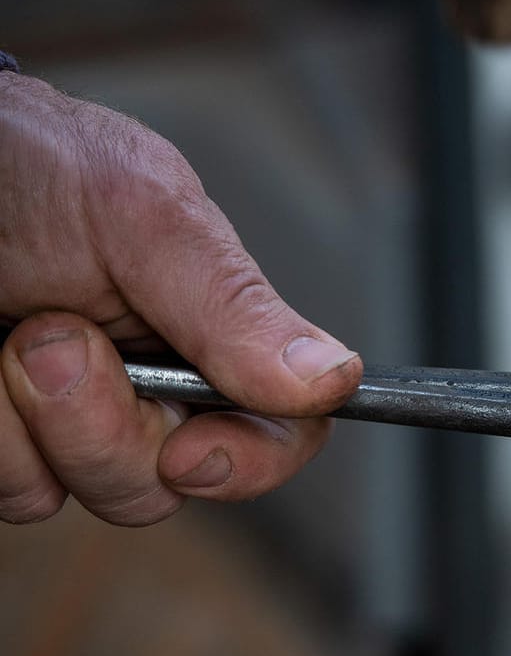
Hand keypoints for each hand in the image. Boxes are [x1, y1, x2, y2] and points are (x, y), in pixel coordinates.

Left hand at [0, 72, 360, 525]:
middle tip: (50, 338)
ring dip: (22, 422)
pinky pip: (9, 491)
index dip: (251, 459)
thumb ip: (234, 305)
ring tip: (2, 333)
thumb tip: (332, 378)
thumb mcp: (141, 216)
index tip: (188, 453)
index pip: (280, 429)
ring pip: (74, 493)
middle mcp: (143, 384)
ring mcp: (60, 418)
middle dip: (101, 426)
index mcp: (209, 331)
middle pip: (163, 483)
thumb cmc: (27, 162)